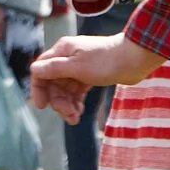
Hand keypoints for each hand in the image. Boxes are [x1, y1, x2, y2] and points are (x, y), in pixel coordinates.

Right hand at [28, 33, 162, 121]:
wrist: (135, 59)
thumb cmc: (106, 61)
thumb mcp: (77, 67)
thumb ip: (54, 69)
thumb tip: (34, 70)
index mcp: (62, 51)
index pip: (41, 70)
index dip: (39, 89)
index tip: (41, 106)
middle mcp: (68, 58)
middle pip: (53, 84)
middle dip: (58, 101)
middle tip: (68, 115)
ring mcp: (79, 68)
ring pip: (65, 90)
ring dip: (67, 105)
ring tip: (75, 118)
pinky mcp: (90, 76)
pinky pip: (76, 91)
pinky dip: (76, 102)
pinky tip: (79, 112)